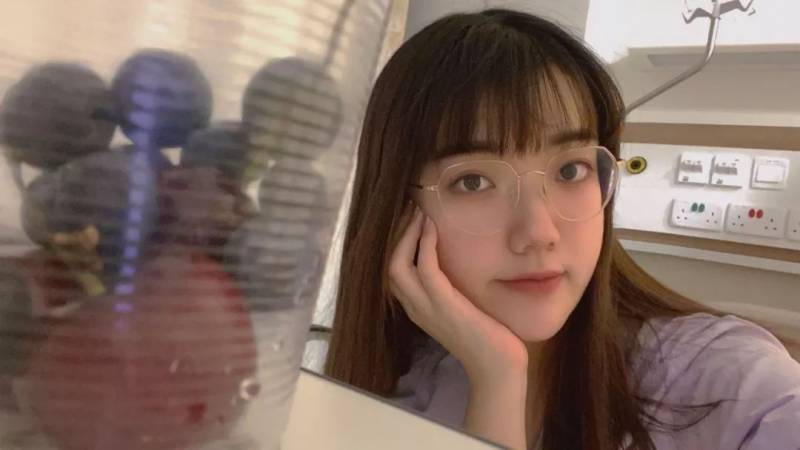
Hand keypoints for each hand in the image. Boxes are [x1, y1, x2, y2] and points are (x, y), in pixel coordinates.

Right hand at [388, 207, 527, 381]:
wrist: (498, 367)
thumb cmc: (487, 338)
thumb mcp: (461, 308)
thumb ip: (451, 289)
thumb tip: (456, 261)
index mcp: (417, 308)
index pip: (393, 271)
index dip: (397, 243)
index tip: (409, 218)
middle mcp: (415, 308)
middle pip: (387, 265)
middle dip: (396, 234)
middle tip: (409, 208)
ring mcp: (427, 308)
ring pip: (397, 265)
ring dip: (406, 234)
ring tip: (417, 211)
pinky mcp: (444, 305)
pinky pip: (426, 268)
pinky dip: (425, 243)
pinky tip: (432, 226)